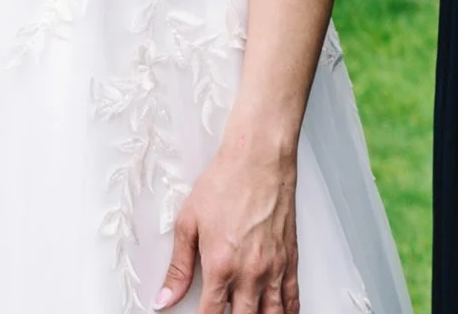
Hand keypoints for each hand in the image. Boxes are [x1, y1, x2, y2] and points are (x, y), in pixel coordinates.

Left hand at [155, 128, 297, 312]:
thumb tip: (164, 297)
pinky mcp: (290, 258)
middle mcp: (250, 272)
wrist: (258, 158)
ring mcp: (274, 267)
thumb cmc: (225, 183)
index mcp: (221, 265)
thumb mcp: (188, 223)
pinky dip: (287, 312)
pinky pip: (293, 298)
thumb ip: (178, 267)